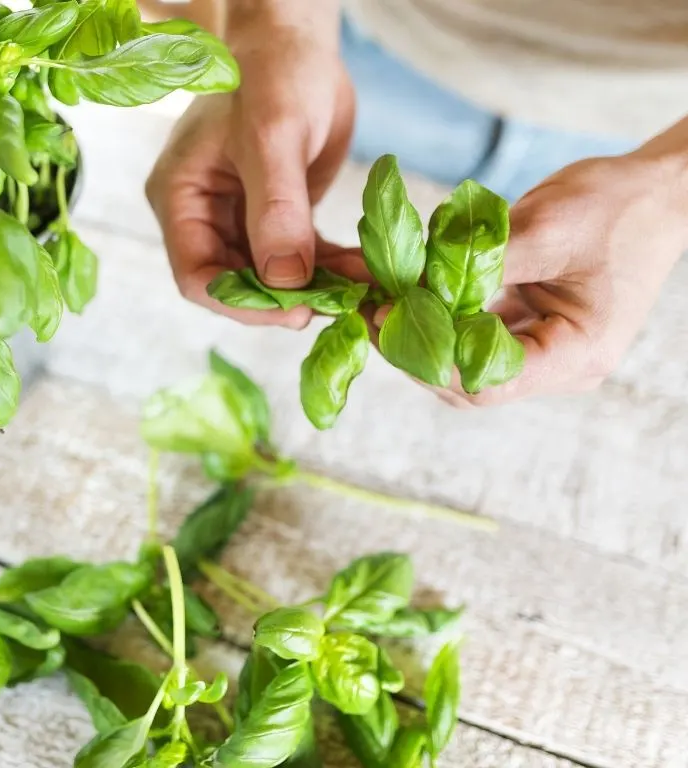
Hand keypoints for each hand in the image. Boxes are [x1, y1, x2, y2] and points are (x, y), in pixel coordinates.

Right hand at [146, 6, 353, 328]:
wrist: (296, 43)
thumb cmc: (270, 71)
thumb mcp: (272, 134)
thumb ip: (276, 208)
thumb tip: (286, 281)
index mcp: (180, 199)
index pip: (198, 277)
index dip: (243, 303)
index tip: (296, 309)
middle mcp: (205, 217)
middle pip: (238, 285)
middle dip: (288, 300)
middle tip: (342, 304)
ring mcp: (241, 219)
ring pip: (274, 278)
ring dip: (319, 288)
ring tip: (365, 291)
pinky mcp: (277, 218)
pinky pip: (301, 258)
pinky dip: (333, 268)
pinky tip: (366, 272)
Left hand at [379, 151, 687, 406]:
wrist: (655, 190)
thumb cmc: (617, 205)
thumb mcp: (548, 226)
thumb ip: (481, 261)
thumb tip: (412, 283)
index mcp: (575, 355)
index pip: (488, 383)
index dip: (431, 358)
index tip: (388, 318)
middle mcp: (556, 365)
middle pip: (466, 382)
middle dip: (413, 349)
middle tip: (369, 310)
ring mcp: (538, 349)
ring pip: (460, 362)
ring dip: (418, 333)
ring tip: (376, 299)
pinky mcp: (522, 327)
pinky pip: (469, 334)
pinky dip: (435, 315)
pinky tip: (403, 291)